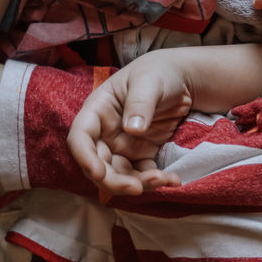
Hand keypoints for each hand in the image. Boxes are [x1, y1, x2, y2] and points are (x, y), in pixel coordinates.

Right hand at [66, 56, 194, 195]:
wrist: (180, 79)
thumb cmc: (158, 73)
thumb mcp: (149, 81)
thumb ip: (140, 102)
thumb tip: (132, 129)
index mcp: (97, 111)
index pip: (81, 138)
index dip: (85, 158)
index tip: (98, 172)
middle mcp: (104, 133)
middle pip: (98, 165)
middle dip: (114, 181)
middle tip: (137, 188)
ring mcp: (122, 146)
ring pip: (120, 175)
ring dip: (139, 184)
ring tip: (165, 180)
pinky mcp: (141, 154)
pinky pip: (142, 173)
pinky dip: (156, 181)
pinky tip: (173, 180)